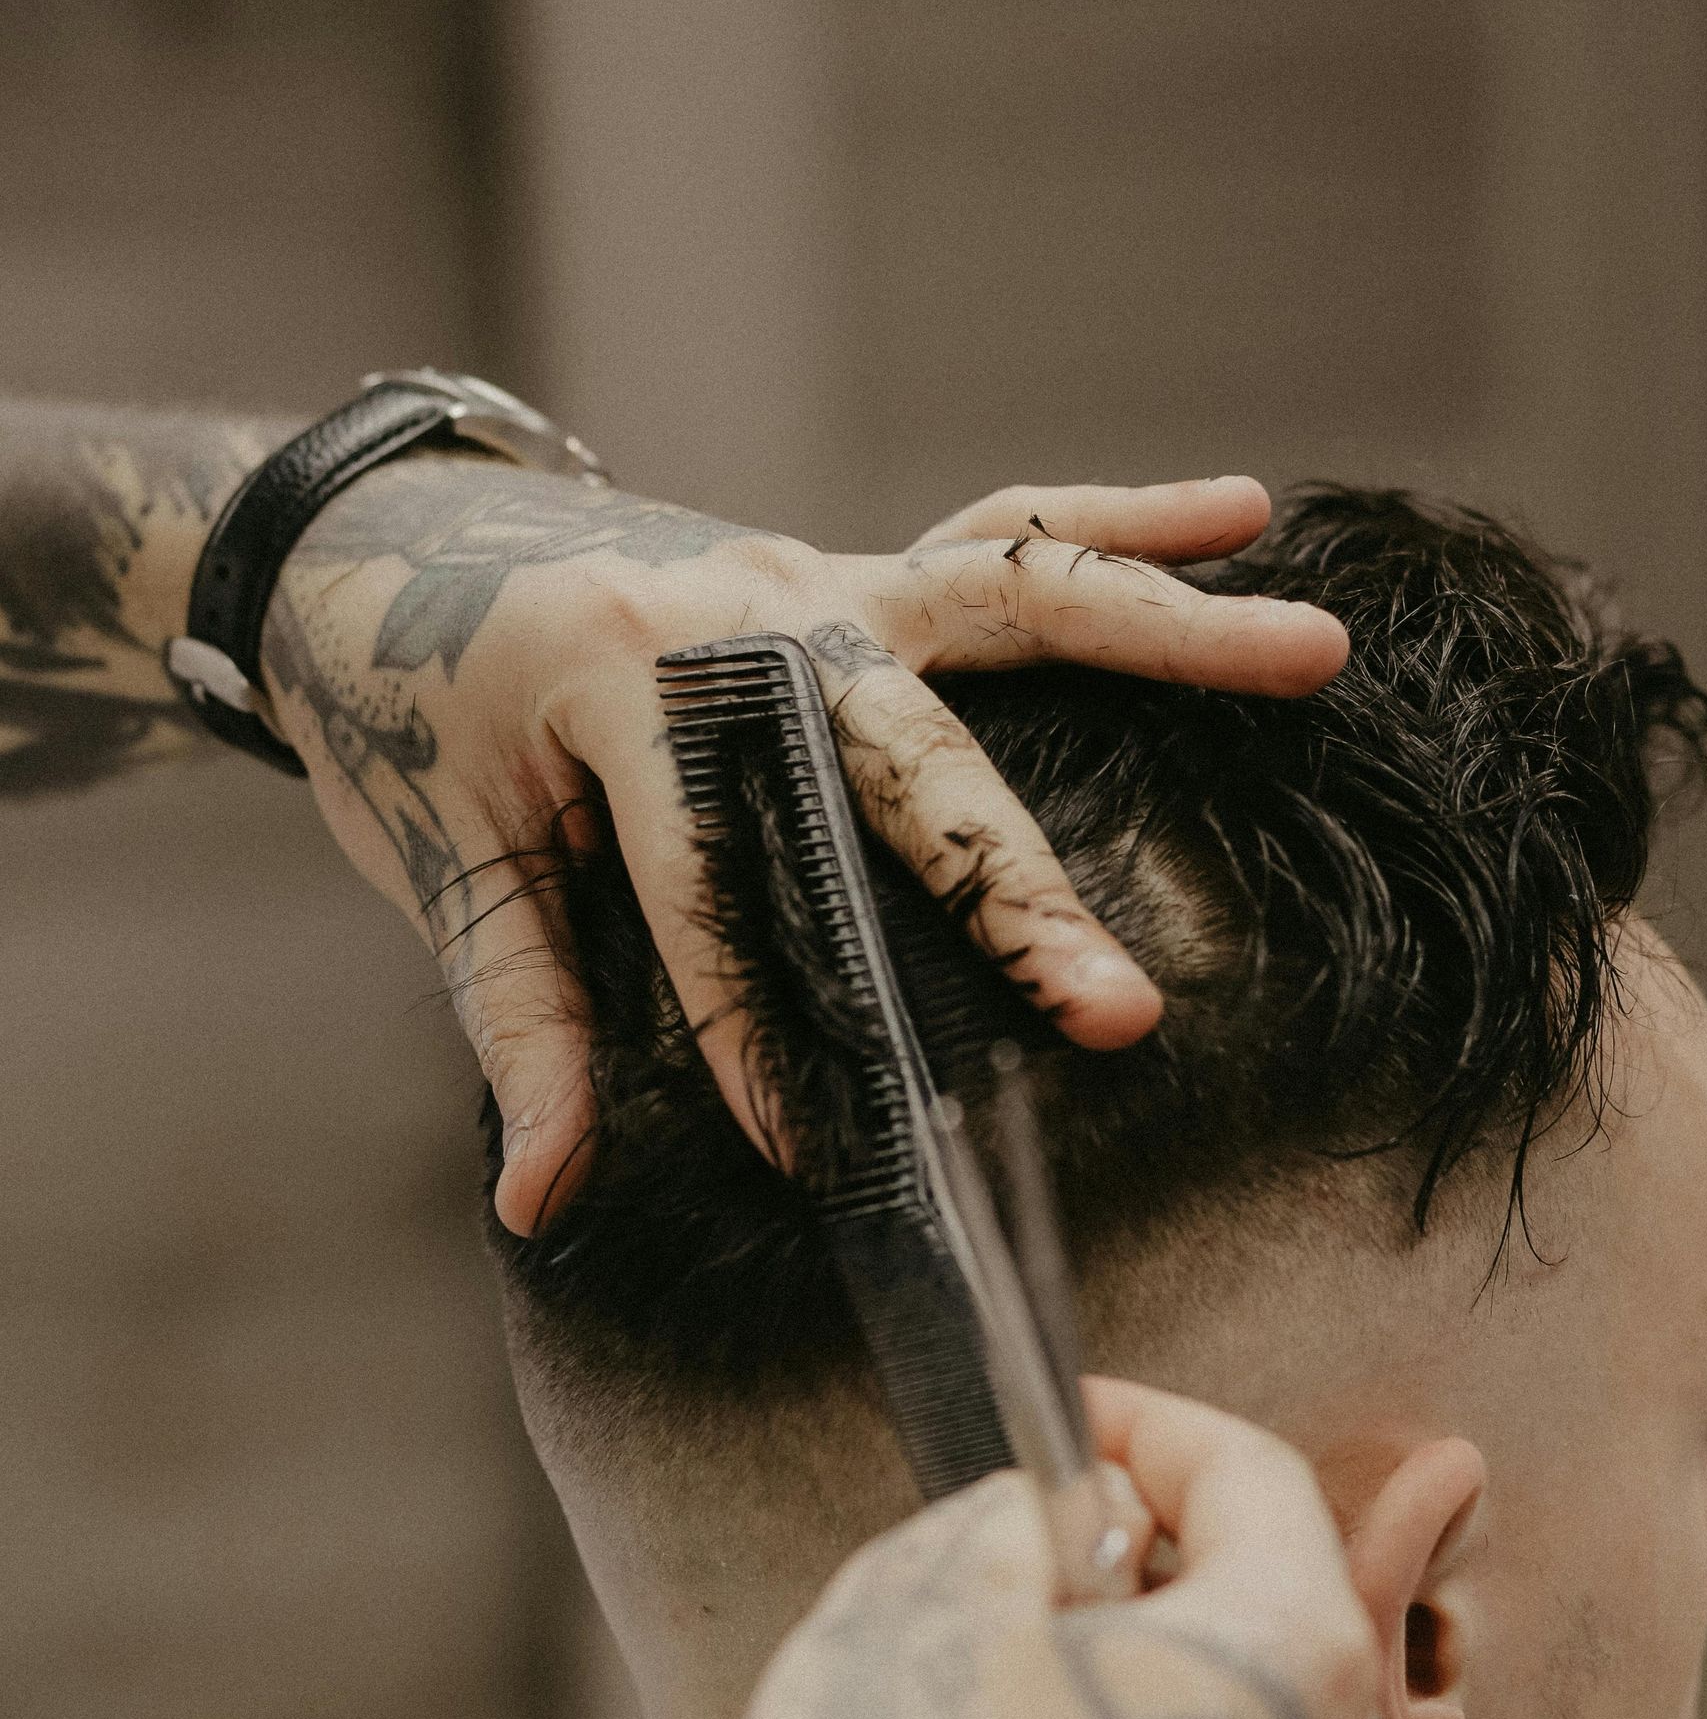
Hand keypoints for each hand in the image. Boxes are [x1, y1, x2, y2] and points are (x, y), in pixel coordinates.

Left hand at [260, 462, 1346, 1232]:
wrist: (380, 549)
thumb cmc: (410, 723)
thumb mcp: (447, 868)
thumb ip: (519, 1023)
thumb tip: (543, 1197)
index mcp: (614, 683)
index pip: (708, 878)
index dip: (753, 1027)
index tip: (811, 1156)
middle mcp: (734, 610)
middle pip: (898, 764)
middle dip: (1010, 896)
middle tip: (1116, 1013)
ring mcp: (807, 572)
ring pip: (1007, 601)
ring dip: (1165, 630)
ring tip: (1313, 652)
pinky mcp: (844, 570)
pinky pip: (997, 539)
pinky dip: (1119, 528)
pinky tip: (1244, 521)